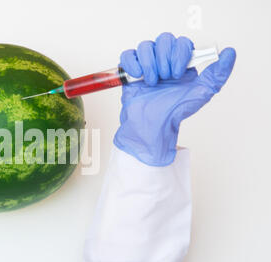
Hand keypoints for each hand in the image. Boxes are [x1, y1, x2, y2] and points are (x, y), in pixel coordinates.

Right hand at [114, 32, 235, 165]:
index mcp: (180, 62)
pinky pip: (128, 55)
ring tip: (152, 82)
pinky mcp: (129, 70)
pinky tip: (139, 78)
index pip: (181, 42)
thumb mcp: (202, 92)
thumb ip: (218, 74)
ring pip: (145, 46)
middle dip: (165, 59)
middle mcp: (163, 60)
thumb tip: (230, 53)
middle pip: (164, 39)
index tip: (178, 74)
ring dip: (150, 64)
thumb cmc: (175, 111)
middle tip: (166, 79)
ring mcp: (145, 64)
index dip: (179, 54)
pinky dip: (133, 65)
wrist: (153, 124)